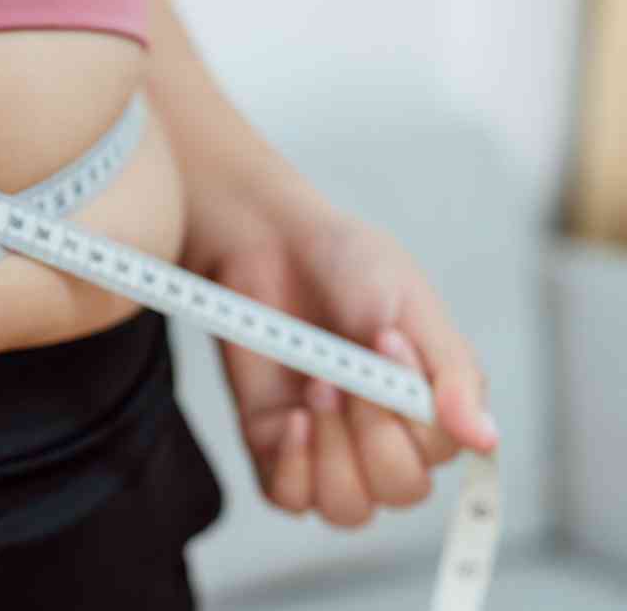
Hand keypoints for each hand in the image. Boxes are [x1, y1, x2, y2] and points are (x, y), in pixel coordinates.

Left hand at [199, 201, 498, 527]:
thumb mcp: (412, 306)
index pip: (444, 452)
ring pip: (349, 509)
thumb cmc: (346, 264)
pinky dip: (293, 468)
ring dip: (333, 455)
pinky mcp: (274, 449)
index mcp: (430, 403)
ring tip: (316, 389)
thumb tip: (484, 441)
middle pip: (401, 489)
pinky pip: (290, 499)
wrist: (266, 241)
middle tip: (341, 374)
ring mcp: (328, 446)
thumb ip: (452, 376)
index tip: (386, 342)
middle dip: (373, 434)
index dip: (414, 410)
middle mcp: (384, 435)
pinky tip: (291, 418)